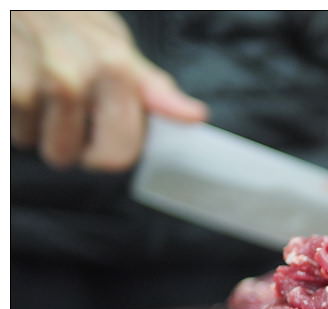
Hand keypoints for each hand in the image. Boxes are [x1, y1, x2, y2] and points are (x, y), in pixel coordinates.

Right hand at [11, 11, 206, 171]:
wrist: (16, 1)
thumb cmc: (69, 24)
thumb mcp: (115, 47)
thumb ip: (152, 90)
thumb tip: (193, 115)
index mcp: (115, 71)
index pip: (118, 155)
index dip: (109, 155)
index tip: (103, 135)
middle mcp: (74, 77)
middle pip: (70, 159)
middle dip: (69, 144)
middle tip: (65, 109)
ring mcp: (30, 81)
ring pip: (37, 147)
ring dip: (35, 128)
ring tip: (38, 88)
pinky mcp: (3, 88)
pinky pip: (10, 133)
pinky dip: (11, 117)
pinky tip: (17, 81)